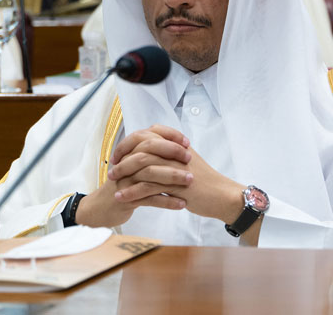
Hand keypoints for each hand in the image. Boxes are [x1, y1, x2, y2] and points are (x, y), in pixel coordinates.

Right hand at [75, 125, 191, 227]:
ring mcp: (125, 180)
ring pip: (150, 174)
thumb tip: (176, 146)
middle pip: (150, 150)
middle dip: (172, 153)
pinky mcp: (126, 198)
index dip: (169, 136)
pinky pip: (149, 198)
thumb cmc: (125, 187)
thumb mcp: (135, 168)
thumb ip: (150, 155)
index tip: (186, 143)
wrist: (103, 208)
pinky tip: (181, 204)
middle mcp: (126, 163)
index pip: (150, 135)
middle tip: (190, 160)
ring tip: (190, 181)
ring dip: (172, 177)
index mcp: (130, 152)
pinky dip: (167, 201)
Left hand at [110, 143, 240, 225]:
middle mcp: (173, 152)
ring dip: (124, 174)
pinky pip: (147, 186)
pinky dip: (131, 191)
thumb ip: (170, 153)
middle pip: (140, 147)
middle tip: (112, 169)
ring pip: (141, 165)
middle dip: (122, 158)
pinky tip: (121, 197)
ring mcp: (174, 167)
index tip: (118, 154)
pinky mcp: (175, 185)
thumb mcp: (187, 161)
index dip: (129, 143)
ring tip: (113, 184)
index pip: (146, 135)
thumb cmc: (204, 180)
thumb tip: (151, 150)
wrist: (220, 195)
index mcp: (175, 144)